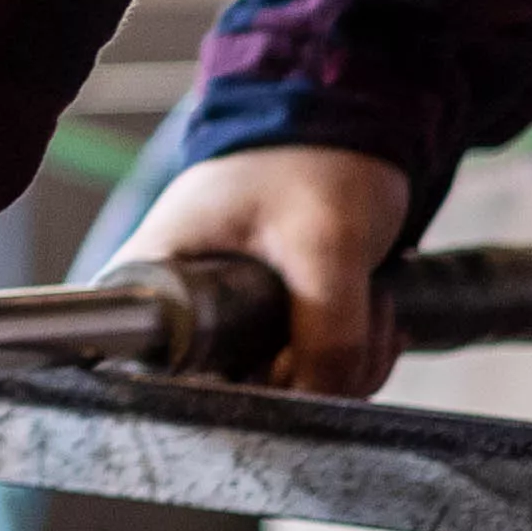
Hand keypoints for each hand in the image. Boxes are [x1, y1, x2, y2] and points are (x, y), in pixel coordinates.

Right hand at [106, 145, 413, 396]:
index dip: (235, 389)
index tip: (292, 365)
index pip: (166, 372)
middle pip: (236, 389)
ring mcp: (226, 321)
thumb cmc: (312, 164)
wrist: (348, 128)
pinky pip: (309, 373)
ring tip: (373, 298)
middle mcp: (178, 310)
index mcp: (156, 279)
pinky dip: (356, 355)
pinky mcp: (266, 326)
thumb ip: (327, 332)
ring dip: (349, 361)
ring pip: (283, 386)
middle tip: (361, 315)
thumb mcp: (326, 246)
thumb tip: (323, 401)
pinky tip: (375, 311)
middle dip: (315, 371)